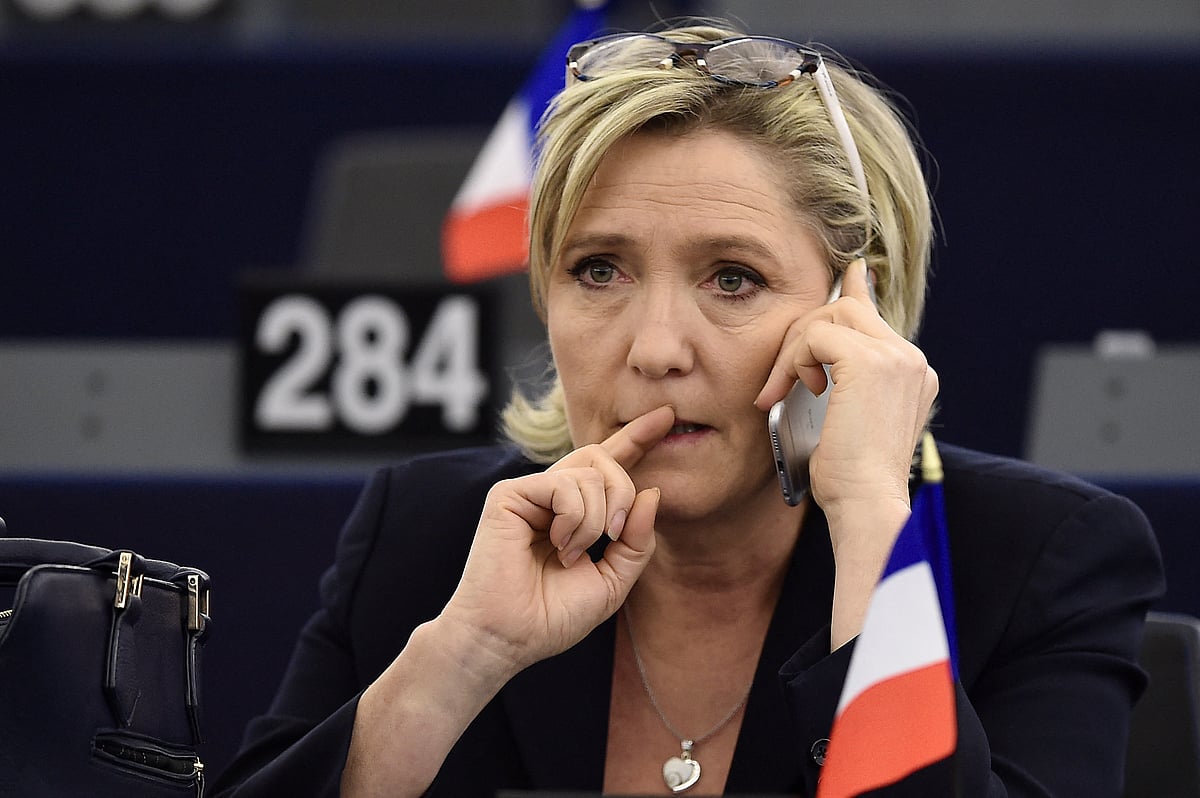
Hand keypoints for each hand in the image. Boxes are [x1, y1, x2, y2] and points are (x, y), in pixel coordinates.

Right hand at [439, 405, 674, 676]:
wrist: (508, 638)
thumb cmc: (551, 617)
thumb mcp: (612, 582)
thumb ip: (637, 541)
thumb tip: (652, 493)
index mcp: (574, 513)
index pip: (608, 466)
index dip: (636, 439)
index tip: (667, 417)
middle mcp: (551, 496)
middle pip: (603, 457)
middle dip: (623, 492)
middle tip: (616, 533)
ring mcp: (529, 492)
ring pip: (590, 472)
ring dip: (597, 519)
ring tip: (573, 554)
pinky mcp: (509, 494)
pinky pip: (564, 484)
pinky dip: (575, 518)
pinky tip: (559, 545)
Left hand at [754, 260, 937, 648]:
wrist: (865, 506)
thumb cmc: (848, 480)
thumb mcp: (844, 423)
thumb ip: (839, 385)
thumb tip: (817, 360)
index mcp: (912, 372)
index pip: (875, 315)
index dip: (854, 291)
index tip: (847, 274)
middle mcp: (911, 360)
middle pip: (846, 309)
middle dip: (802, 334)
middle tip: (779, 380)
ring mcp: (896, 357)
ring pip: (829, 315)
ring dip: (792, 351)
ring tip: (779, 392)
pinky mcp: (869, 362)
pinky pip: (815, 335)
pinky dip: (791, 362)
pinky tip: (787, 392)